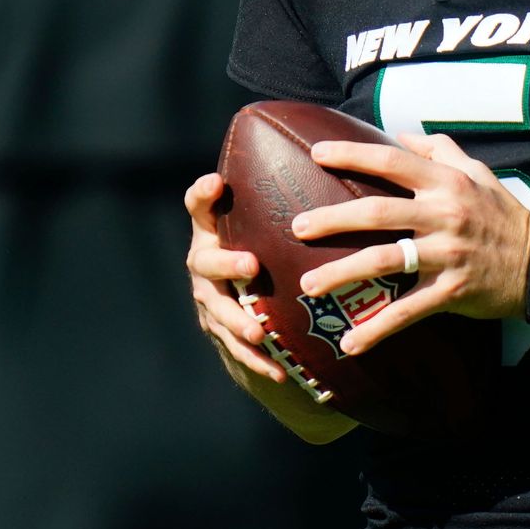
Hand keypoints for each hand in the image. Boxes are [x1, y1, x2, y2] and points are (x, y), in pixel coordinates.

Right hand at [182, 172, 285, 385]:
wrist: (247, 291)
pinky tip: (279, 371)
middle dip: (227, 265)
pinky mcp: (220, 329)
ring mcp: (209, 297)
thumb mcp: (268, 216)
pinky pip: (235, 348)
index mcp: (213, 227)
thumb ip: (285, 193)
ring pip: (217, 310)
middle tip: (251, 266)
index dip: (203, 194)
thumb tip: (331, 157)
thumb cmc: (267, 239)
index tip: (217, 183)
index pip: (198, 205)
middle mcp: (204, 260)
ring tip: (260, 331)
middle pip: (206, 261)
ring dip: (238, 321)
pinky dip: (256, 360)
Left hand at [294, 132, 529, 355]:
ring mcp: (447, 254)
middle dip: (333, 219)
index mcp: (445, 183)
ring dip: (343, 273)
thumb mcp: (478, 172)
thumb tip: (402, 134)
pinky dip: (378, 328)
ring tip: (309, 283)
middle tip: (297, 227)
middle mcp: (443, 214)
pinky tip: (351, 341)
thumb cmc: (502, 213)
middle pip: (377, 211)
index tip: (316, 154)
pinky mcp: (452, 292)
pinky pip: (408, 311)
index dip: (352, 154)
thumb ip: (440, 150)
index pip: (391, 161)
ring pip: (385, 261)